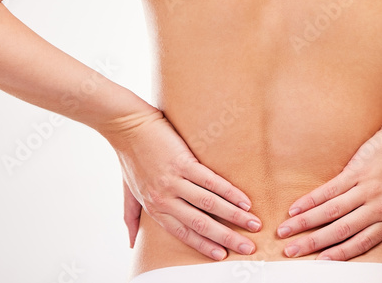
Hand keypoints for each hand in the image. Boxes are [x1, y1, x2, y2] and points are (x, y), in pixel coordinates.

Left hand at [109, 107, 261, 260]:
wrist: (127, 127)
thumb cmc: (129, 157)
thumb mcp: (128, 193)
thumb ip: (131, 217)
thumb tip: (131, 243)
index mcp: (154, 208)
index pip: (183, 233)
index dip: (204, 245)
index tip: (222, 255)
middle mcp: (164, 199)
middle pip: (201, 224)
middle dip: (227, 238)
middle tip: (248, 247)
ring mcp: (174, 181)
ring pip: (209, 204)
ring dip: (235, 216)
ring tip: (254, 223)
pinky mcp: (182, 162)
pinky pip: (210, 181)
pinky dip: (229, 192)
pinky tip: (244, 199)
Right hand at [275, 115, 381, 260]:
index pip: (362, 242)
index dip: (339, 253)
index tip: (321, 262)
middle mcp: (377, 207)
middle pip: (340, 230)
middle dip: (313, 243)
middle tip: (291, 252)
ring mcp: (366, 188)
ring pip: (331, 211)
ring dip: (305, 223)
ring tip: (285, 231)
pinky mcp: (357, 170)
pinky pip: (330, 189)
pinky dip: (311, 200)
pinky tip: (296, 207)